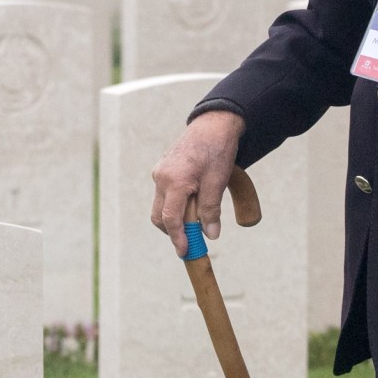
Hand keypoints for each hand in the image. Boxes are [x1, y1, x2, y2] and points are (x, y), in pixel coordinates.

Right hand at [150, 111, 244, 257]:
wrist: (213, 125)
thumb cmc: (217, 151)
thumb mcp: (217, 182)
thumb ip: (211, 209)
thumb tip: (210, 234)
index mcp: (175, 181)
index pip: (170, 219)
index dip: (178, 238)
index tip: (185, 252)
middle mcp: (161, 177)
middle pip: (160, 216)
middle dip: (173, 231)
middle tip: (192, 241)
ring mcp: (160, 173)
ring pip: (161, 206)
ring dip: (175, 218)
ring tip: (196, 220)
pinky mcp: (163, 170)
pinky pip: (165, 194)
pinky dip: (176, 204)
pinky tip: (193, 202)